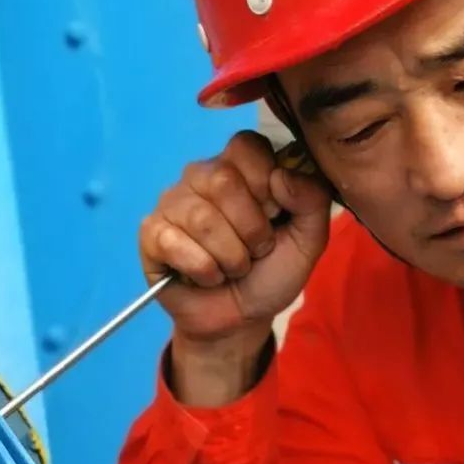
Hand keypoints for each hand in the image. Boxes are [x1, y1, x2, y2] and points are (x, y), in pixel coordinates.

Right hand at [139, 131, 332, 344]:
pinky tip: (207, 277)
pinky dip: (203, 271)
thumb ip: (313, 199)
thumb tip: (282, 176)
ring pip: (202, 218)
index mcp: (239, 166)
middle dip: (251, 229)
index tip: (275, 214)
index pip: (247, 145)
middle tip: (255, 250)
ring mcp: (172, 202)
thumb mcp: (309, 239)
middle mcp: (201, 175)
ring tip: (233, 268)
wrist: (241, 319)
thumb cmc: (272, 271)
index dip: (266, 182)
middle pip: (223, 180)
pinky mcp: (151, 233)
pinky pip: (175, 244)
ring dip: (231, 257)